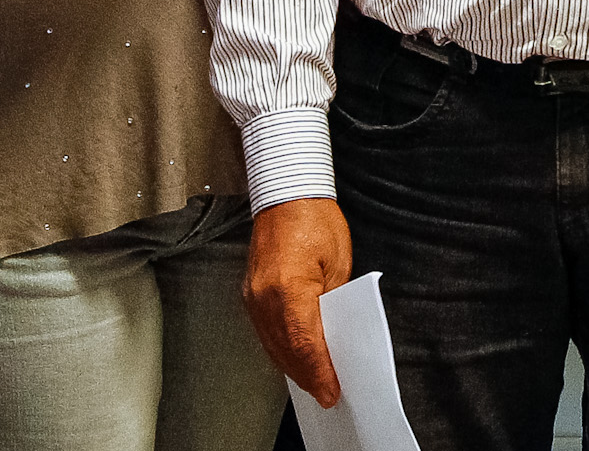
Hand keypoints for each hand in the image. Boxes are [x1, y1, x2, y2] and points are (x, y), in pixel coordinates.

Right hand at [245, 198, 354, 406]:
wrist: (286, 194)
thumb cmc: (316, 220)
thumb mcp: (339, 264)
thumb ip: (333, 303)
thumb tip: (335, 336)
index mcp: (290, 288)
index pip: (306, 343)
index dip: (320, 371)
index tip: (331, 391)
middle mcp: (264, 296)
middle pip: (286, 349)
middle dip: (307, 375)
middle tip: (326, 394)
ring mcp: (253, 295)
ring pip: (272, 344)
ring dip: (292, 366)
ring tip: (313, 382)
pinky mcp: (249, 292)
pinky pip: (264, 330)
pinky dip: (280, 348)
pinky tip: (294, 357)